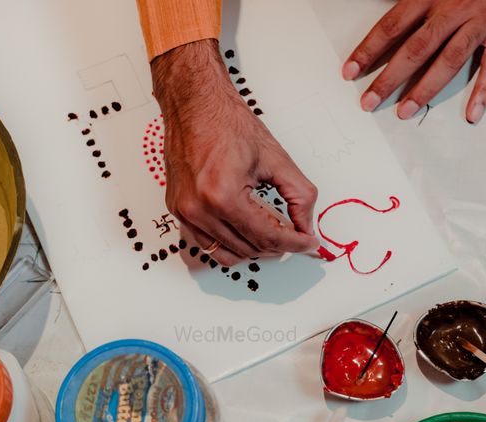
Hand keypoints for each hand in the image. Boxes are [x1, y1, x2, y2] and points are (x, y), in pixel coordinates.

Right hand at [152, 40, 319, 266]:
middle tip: (296, 234)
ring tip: (272, 232)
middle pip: (249, 248)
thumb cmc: (227, 123)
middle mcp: (199, 209)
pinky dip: (231, 242)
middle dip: (278, 246)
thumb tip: (307, 225)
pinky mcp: (177, 211)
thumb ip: (299, 195)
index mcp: (223, 195)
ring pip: (227, 253)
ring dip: (254, 248)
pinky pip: (207, 243)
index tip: (308, 243)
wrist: (193, 103)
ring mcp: (184, 212)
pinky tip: (247, 228)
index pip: (266, 237)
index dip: (294, 243)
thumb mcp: (275, 158)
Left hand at [343, 0, 485, 123]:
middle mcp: (454, 9)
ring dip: (425, 89)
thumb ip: (412, 2)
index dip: (369, 49)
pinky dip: (483, 91)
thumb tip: (386, 24)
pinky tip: (471, 114)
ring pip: (449, 60)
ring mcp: (480, 22)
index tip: (350, 71)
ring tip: (405, 111)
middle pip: (416, 48)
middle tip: (369, 101)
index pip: (392, 25)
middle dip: (390, 77)